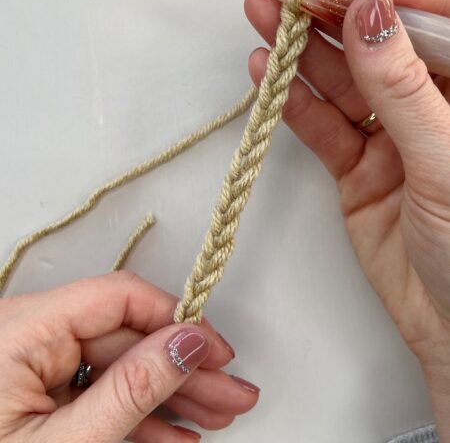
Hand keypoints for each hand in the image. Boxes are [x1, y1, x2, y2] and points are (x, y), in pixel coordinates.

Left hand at [0, 271, 258, 441]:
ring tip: (216, 417)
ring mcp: (34, 366)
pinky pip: (98, 394)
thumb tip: (188, 344)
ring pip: (119, 368)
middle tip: (232, 395)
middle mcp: (28, 335)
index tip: (216, 352)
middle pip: (127, 336)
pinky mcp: (37, 394)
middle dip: (183, 370)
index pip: (119, 297)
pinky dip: (138, 417)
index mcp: (22, 330)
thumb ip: (130, 390)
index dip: (175, 319)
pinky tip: (176, 435)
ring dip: (170, 396)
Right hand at [245, 0, 449, 437]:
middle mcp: (432, 108)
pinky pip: (322, 127)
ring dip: (300, 51)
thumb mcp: (446, 158)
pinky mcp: (357, 169)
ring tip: (263, 17)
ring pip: (341, 83)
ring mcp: (391, 138)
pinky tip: (268, 72)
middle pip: (376, 48)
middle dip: (330, 15)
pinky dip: (293, 101)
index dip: (400, 1)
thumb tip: (373, 13)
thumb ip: (402, 86)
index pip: (439, 26)